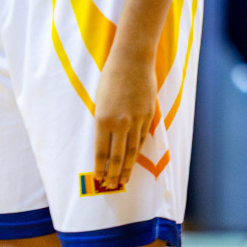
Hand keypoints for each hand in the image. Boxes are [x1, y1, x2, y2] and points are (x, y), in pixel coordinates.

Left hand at [93, 54, 158, 190]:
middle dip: (113, 173)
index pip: (101, 151)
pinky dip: (137, 152)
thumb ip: (103, 121)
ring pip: (131, 150)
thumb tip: (105, 140)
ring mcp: (136, 120)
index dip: (100, 167)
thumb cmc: (111, 76)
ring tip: (123, 180)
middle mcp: (120, 123)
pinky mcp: (148, 114)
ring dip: (127, 167)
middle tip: (111, 186)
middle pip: (117, 156)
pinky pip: (142, 138)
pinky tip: (134, 160)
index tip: (99, 178)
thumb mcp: (99, 100)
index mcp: (103, 119)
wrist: (133, 60)